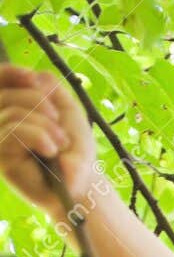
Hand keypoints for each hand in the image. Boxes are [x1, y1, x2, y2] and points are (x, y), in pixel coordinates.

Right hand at [0, 64, 97, 221]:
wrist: (82, 183)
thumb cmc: (74, 149)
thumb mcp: (67, 110)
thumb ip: (52, 88)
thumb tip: (35, 77)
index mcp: (15, 107)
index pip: (0, 82)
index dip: (10, 73)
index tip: (33, 77)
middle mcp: (2, 123)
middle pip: (5, 95)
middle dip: (37, 102)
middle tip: (60, 125)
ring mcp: (0, 141)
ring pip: (11, 113)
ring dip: (43, 125)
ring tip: (61, 143)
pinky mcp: (2, 159)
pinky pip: (11, 132)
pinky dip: (37, 135)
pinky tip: (51, 149)